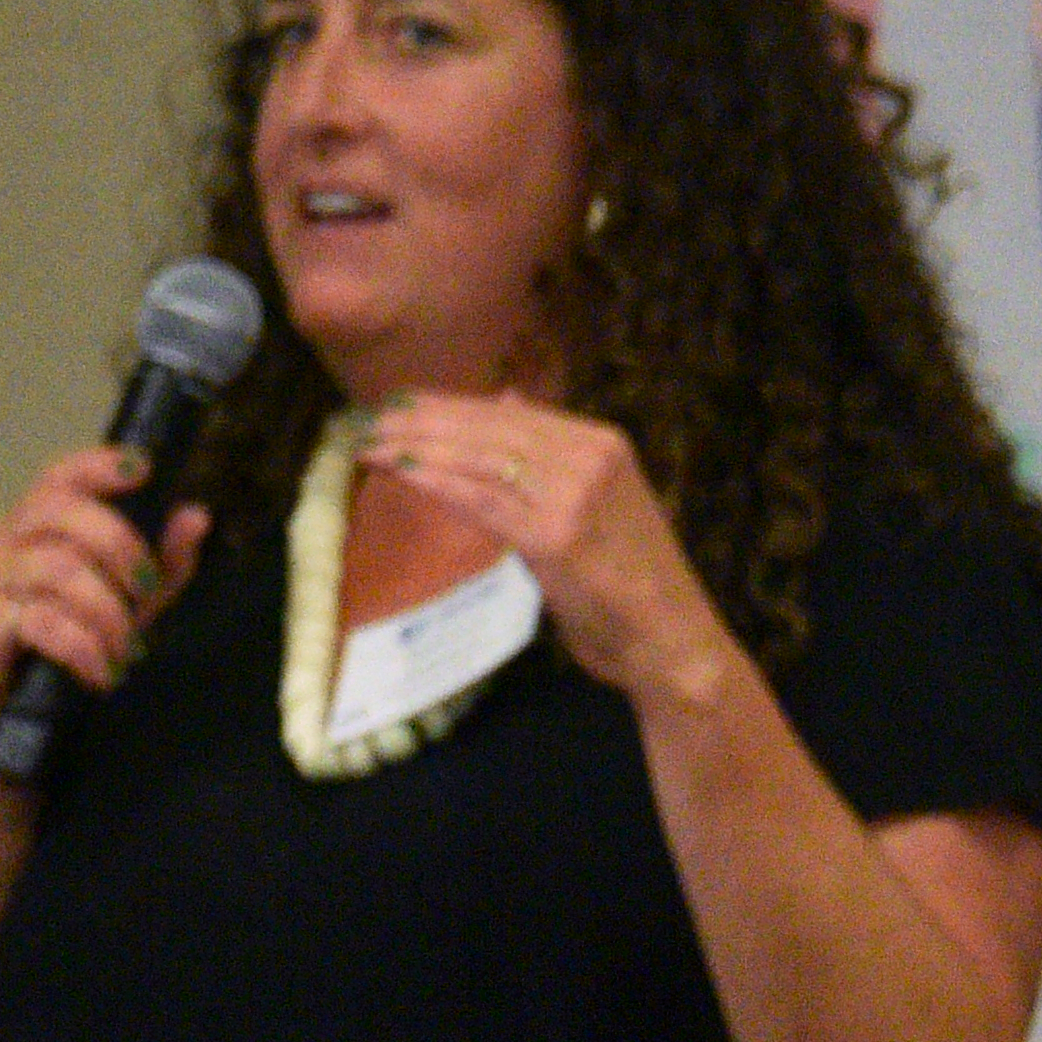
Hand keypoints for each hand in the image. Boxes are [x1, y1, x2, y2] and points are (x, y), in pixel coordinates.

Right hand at [0, 445, 208, 807]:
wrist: (15, 726)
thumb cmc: (65, 656)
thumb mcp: (126, 606)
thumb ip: (161, 564)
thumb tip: (195, 516)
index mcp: (28, 526)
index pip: (59, 476)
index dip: (98, 465)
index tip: (141, 472)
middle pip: (61, 513)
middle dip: (121, 550)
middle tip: (146, 595)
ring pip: (59, 570)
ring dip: (108, 613)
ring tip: (124, 650)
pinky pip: (43, 621)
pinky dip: (83, 646)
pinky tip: (101, 671)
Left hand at [358, 393, 724, 706]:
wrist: (671, 640)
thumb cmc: (630, 582)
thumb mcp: (597, 501)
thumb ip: (553, 455)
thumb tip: (508, 401)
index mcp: (602, 443)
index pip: (512, 413)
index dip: (450, 406)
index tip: (401, 404)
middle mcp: (591, 457)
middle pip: (490, 428)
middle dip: (424, 421)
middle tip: (370, 418)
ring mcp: (574, 494)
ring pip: (481, 458)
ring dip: (418, 447)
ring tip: (370, 443)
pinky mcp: (555, 536)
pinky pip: (482, 500)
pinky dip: (437, 483)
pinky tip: (400, 473)